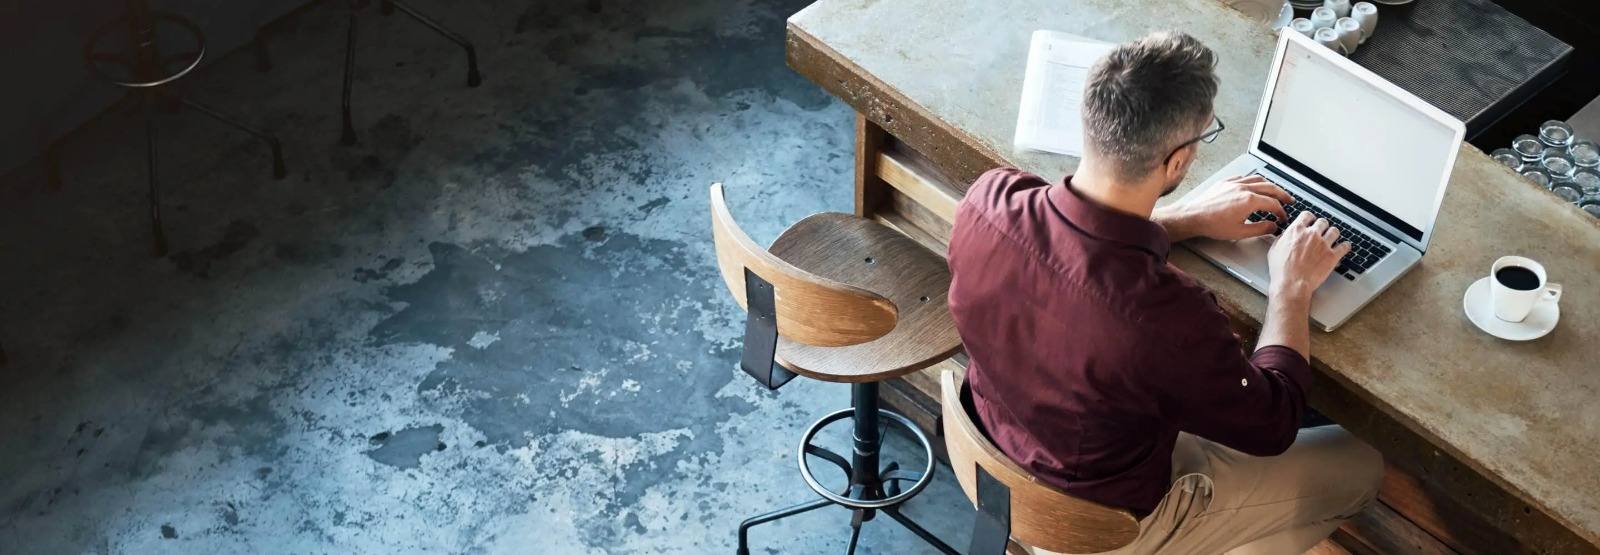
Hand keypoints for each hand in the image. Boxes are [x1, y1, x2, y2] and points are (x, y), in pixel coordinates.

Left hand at [1155, 175, 1292, 240]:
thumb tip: (1273, 226)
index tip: (1282, 218)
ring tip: (1275, 191)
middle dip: (1282, 194)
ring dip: (1270, 185)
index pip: (1273, 204)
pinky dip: (1254, 181)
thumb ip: (1260, 229)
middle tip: (1289, 200)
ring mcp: (1234, 183)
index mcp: (1249, 200)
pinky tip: (1254, 185)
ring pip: (1258, 179)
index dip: (1281, 211)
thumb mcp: (1240, 232)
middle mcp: (1243, 188)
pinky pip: (1244, 177)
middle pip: (1270, 187)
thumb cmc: (1212, 225)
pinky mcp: (1225, 182)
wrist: (1193, 217)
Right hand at [1267, 212, 1350, 302]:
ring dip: (1333, 234)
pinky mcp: (1332, 256)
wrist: (1291, 284)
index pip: (1307, 215)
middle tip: (1321, 231)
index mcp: (1296, 231)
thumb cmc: (1281, 270)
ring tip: (1332, 238)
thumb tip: (1286, 235)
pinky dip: (1345, 246)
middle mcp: (1311, 234)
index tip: (1310, 221)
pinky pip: (1345, 246)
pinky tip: (1343, 247)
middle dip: (1322, 226)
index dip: (1309, 218)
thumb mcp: (1274, 249)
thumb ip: (1282, 238)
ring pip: (1335, 231)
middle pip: (1323, 222)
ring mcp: (1323, 244)